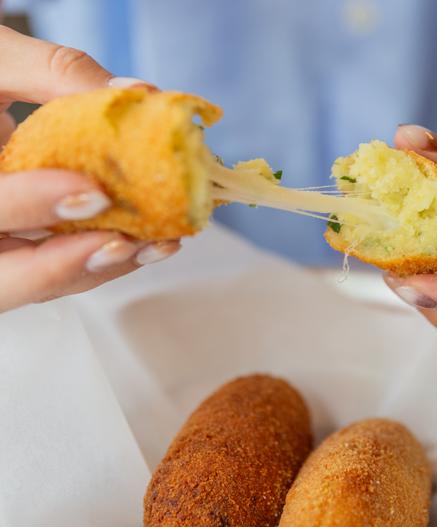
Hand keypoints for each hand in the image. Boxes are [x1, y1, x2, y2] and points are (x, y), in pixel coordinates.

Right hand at [0, 25, 179, 313]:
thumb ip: (53, 73)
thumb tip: (135, 94)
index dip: (32, 205)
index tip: (94, 194)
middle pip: (7, 277)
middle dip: (69, 265)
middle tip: (126, 243)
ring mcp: (1, 238)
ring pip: (38, 280)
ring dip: (101, 267)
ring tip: (157, 244)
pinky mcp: (26, 242)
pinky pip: (61, 267)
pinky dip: (105, 259)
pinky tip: (150, 242)